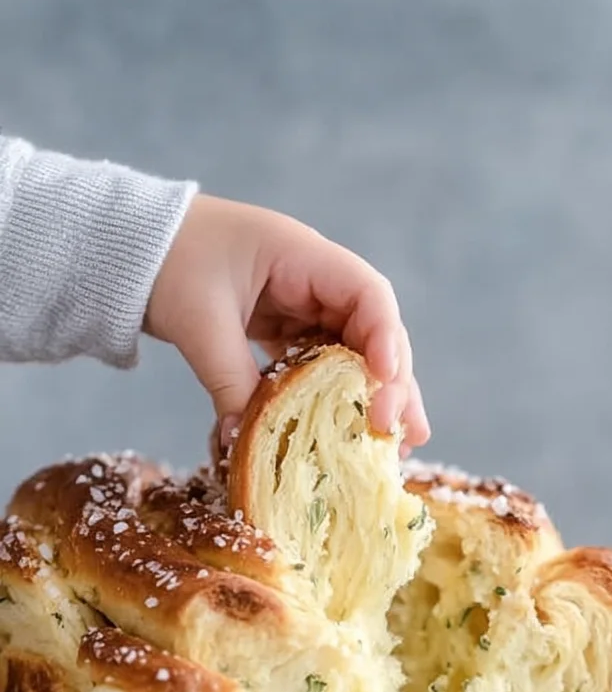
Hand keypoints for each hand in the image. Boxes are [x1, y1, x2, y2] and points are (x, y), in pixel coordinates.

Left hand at [145, 194, 429, 451]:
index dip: (385, 338)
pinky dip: (338, 397)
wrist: (128, 246)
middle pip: (374, 330)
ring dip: (377, 396)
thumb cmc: (165, 260)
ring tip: (401, 445)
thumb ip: (229, 380)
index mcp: (301, 256)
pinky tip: (351, 433)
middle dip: (394, 383)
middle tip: (403, 432)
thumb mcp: (199, 321)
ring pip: (356, 353)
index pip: (366, 294)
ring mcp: (304, 304)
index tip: (384, 383)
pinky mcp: (287, 327)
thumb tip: (248, 443)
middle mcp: (315, 279)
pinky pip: (323, 365)